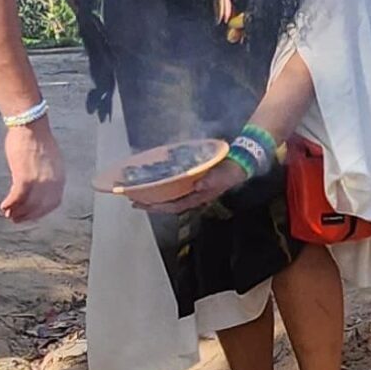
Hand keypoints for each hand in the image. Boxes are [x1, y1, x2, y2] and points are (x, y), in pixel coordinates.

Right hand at [0, 116, 64, 222]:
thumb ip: (47, 175)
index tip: (31, 215)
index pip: (53, 203)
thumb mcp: (49, 160)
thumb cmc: (37, 138)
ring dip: (17, 211)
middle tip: (16, 219)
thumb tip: (38, 186)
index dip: (40, 212)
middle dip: (27, 215)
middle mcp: (53, 183)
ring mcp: (40, 182)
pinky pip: (17, 197)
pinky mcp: (25, 178)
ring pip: (28, 205)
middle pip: (40, 207)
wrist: (30, 125)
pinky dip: (10, 203)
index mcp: (60, 177)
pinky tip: (4, 205)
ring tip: (8, 213)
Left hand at [124, 157, 239, 213]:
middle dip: (150, 202)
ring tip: (138, 191)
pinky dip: (161, 184)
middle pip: (167, 203)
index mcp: (197, 198)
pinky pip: (172, 185)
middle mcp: (191, 196)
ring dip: (153, 194)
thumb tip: (197, 185)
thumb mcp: (224, 176)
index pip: (173, 206)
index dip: (156, 206)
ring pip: (168, 195)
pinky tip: (154, 180)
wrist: (239, 163)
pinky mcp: (191, 180)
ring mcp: (190, 189)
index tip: (141, 203)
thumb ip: (212, 180)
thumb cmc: (231, 171)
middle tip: (131, 199)